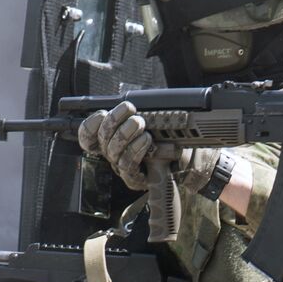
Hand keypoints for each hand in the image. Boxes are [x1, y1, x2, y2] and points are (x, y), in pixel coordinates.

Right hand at [78, 102, 220, 194]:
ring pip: (114, 152)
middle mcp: (115, 154)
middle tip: (128, 109)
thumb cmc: (173, 140)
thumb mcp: (158, 123)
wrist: (193, 163)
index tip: (101, 113)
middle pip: (102, 140)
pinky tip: (146, 140)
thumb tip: (136, 101)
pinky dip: (136, 149)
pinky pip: (129, 166)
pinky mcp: (136, 179)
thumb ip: (143, 114)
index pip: (89, 137)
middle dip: (113, 121)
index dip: (89, 126)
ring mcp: (124, 168)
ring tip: (139, 122)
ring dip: (125, 134)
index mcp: (114, 139)